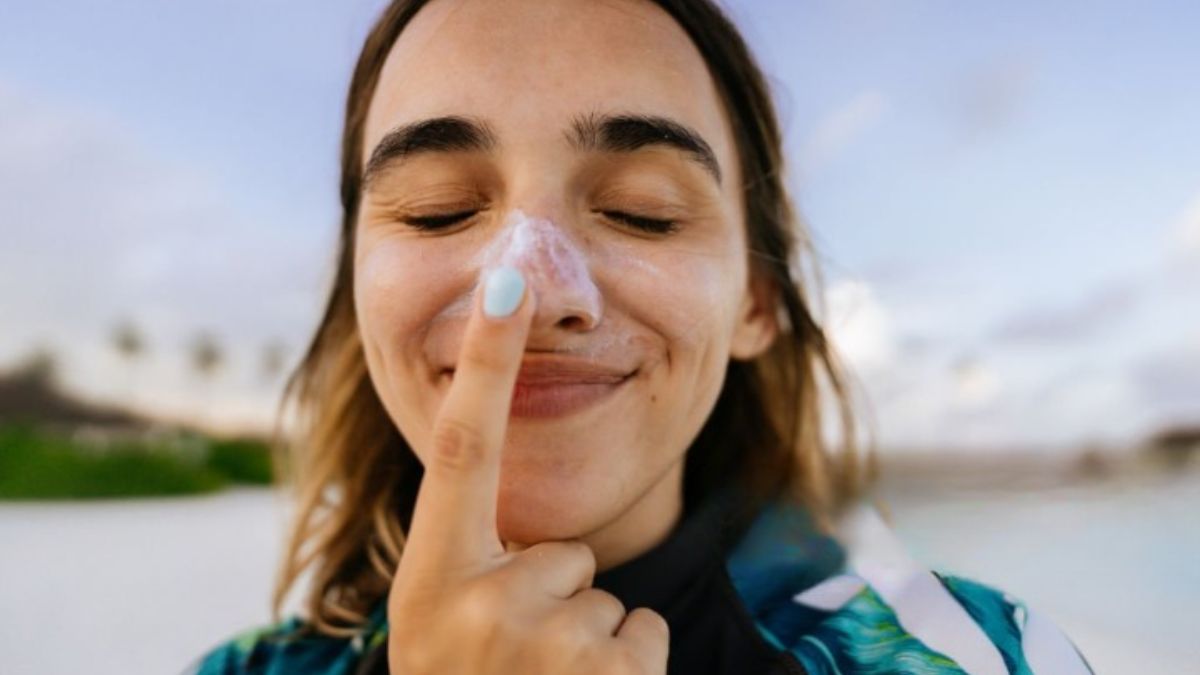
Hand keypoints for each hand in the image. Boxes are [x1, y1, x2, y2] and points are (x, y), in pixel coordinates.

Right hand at [387, 266, 668, 673]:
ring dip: (586, 640)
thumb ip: (471, 562)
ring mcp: (544, 645)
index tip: (507, 281)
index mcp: (431, 578)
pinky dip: (625, 665)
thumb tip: (525, 514)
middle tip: (512, 663)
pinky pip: (641, 631)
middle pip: (565, 550)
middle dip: (556, 597)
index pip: (461, 449)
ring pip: (606, 596)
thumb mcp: (435, 630)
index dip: (483, 362)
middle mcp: (478, 604)